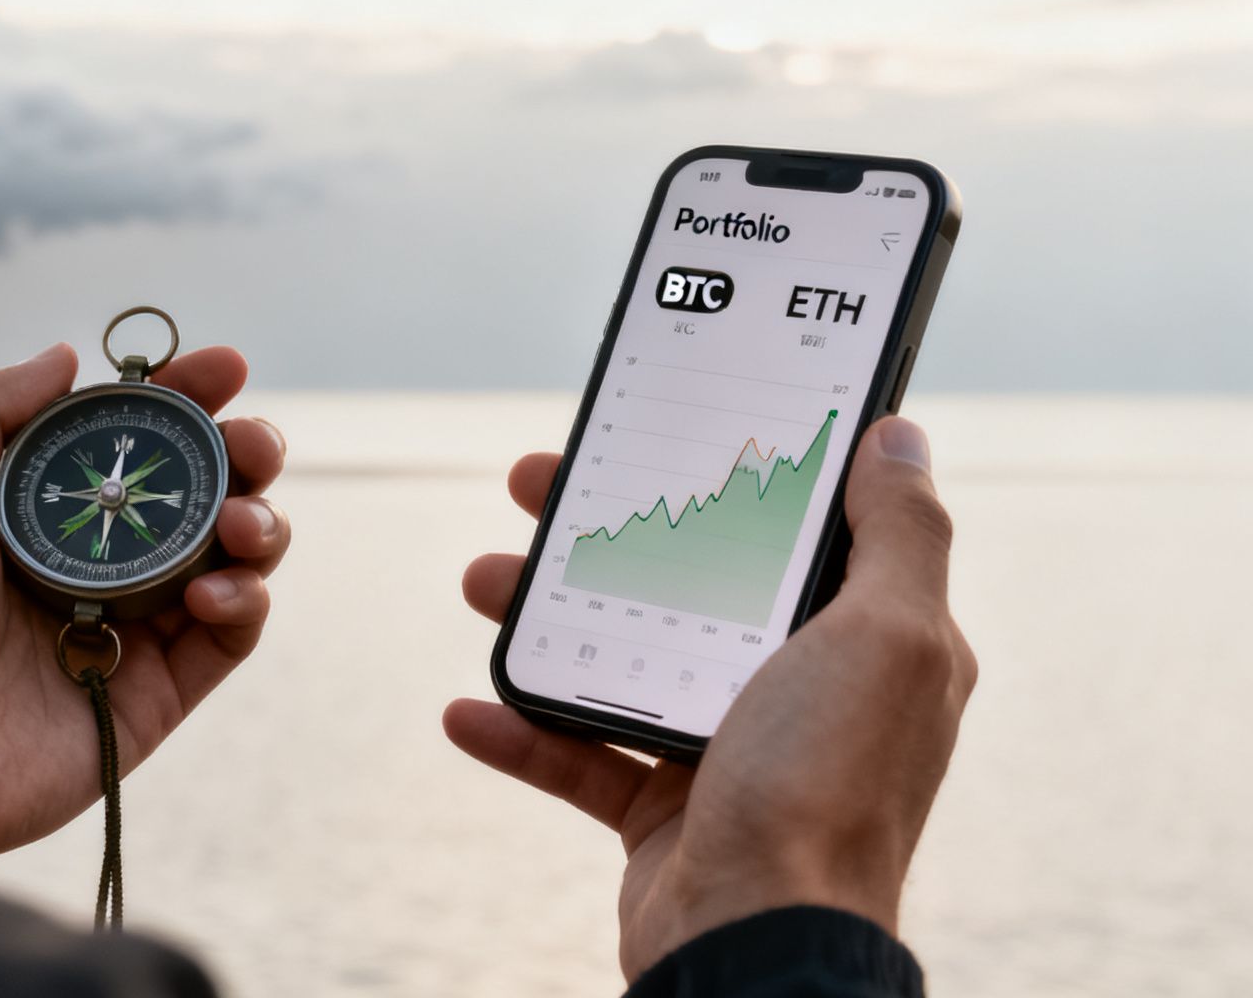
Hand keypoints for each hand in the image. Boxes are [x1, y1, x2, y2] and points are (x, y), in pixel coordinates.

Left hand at [0, 343, 289, 871]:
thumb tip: (68, 354)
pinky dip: (243, 600)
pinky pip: (229, 638)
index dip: (184, 399)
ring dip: (258, 524)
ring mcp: (132, 632)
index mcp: (42, 515)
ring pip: (231, 560)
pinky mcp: (157, 697)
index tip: (224, 367)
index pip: (133, 442)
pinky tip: (215, 589)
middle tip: (252, 443)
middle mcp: (95, 566)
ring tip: (241, 522)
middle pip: (200, 495)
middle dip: (243, 454)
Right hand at [445, 416, 974, 978]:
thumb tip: (899, 437)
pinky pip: (579, 757)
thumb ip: (900, 535)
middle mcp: (800, 692)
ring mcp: (728, 754)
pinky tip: (469, 707)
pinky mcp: (663, 815)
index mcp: (865, 643)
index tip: (661, 424)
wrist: (756, 945)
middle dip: (605, 529)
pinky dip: (520, 731)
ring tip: (481, 580)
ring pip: (621, 658)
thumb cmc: (830, 790)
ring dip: (544, 617)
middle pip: (689, 579)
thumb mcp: (889, 638)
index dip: (726, 468)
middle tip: (535, 482)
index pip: (793, 528)